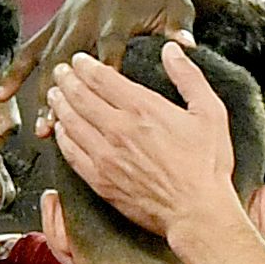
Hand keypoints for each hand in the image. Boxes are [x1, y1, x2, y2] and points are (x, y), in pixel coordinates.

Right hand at [4, 0, 204, 110]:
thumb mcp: (176, 5)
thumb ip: (179, 26)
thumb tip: (188, 45)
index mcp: (116, 18)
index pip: (108, 49)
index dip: (102, 72)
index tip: (100, 102)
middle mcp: (86, 20)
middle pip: (70, 61)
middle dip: (62, 94)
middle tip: (56, 128)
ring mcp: (68, 22)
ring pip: (49, 61)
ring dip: (42, 94)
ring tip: (39, 128)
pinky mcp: (58, 22)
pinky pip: (33, 49)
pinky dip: (17, 71)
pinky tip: (2, 95)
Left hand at [46, 41, 237, 243]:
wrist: (196, 213)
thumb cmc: (207, 167)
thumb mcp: (210, 113)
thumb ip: (189, 77)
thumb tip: (172, 50)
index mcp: (142, 109)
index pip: (102, 78)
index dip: (85, 66)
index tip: (79, 60)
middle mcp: (119, 130)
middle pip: (80, 97)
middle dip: (67, 81)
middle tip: (60, 72)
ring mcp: (106, 157)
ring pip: (72, 124)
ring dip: (60, 106)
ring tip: (54, 96)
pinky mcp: (101, 182)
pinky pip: (72, 155)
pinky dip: (63, 139)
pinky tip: (61, 131)